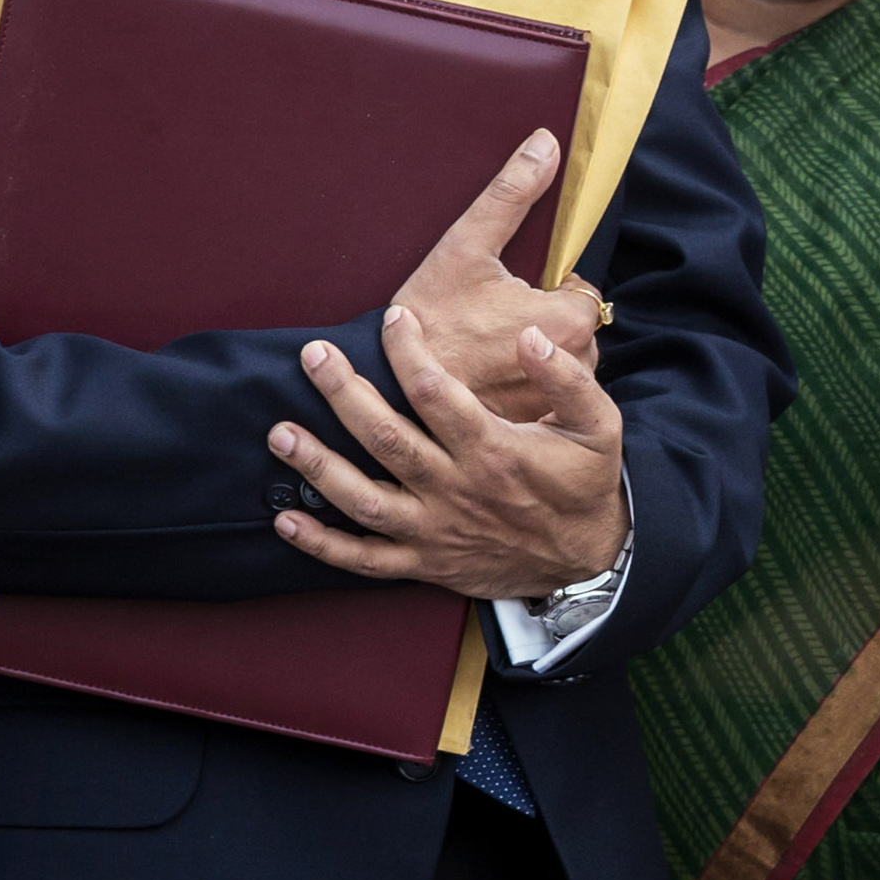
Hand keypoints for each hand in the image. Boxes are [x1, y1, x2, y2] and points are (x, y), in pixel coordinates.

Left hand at [268, 305, 629, 599]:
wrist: (588, 557)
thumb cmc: (588, 483)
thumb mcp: (600, 425)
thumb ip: (567, 379)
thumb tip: (529, 336)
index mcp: (494, 450)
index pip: (435, 390)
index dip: (407, 349)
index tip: (392, 317)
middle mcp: (455, 489)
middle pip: (385, 436)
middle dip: (343, 392)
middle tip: (312, 355)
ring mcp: (434, 530)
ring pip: (362, 498)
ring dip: (316, 465)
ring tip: (279, 433)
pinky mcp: (424, 563)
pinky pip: (363, 559)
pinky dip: (321, 544)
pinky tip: (286, 519)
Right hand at [395, 130, 604, 419]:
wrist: (381, 392)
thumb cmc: (424, 318)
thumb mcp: (464, 247)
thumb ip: (512, 193)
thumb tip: (547, 142)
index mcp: (567, 320)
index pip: (581, 293)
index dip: (546, 288)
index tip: (505, 295)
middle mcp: (572, 367)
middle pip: (573, 332)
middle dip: (539, 324)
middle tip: (488, 324)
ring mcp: (553, 405)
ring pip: (558, 369)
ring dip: (530, 360)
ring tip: (482, 355)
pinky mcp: (531, 431)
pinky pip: (540, 401)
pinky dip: (519, 392)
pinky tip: (484, 384)